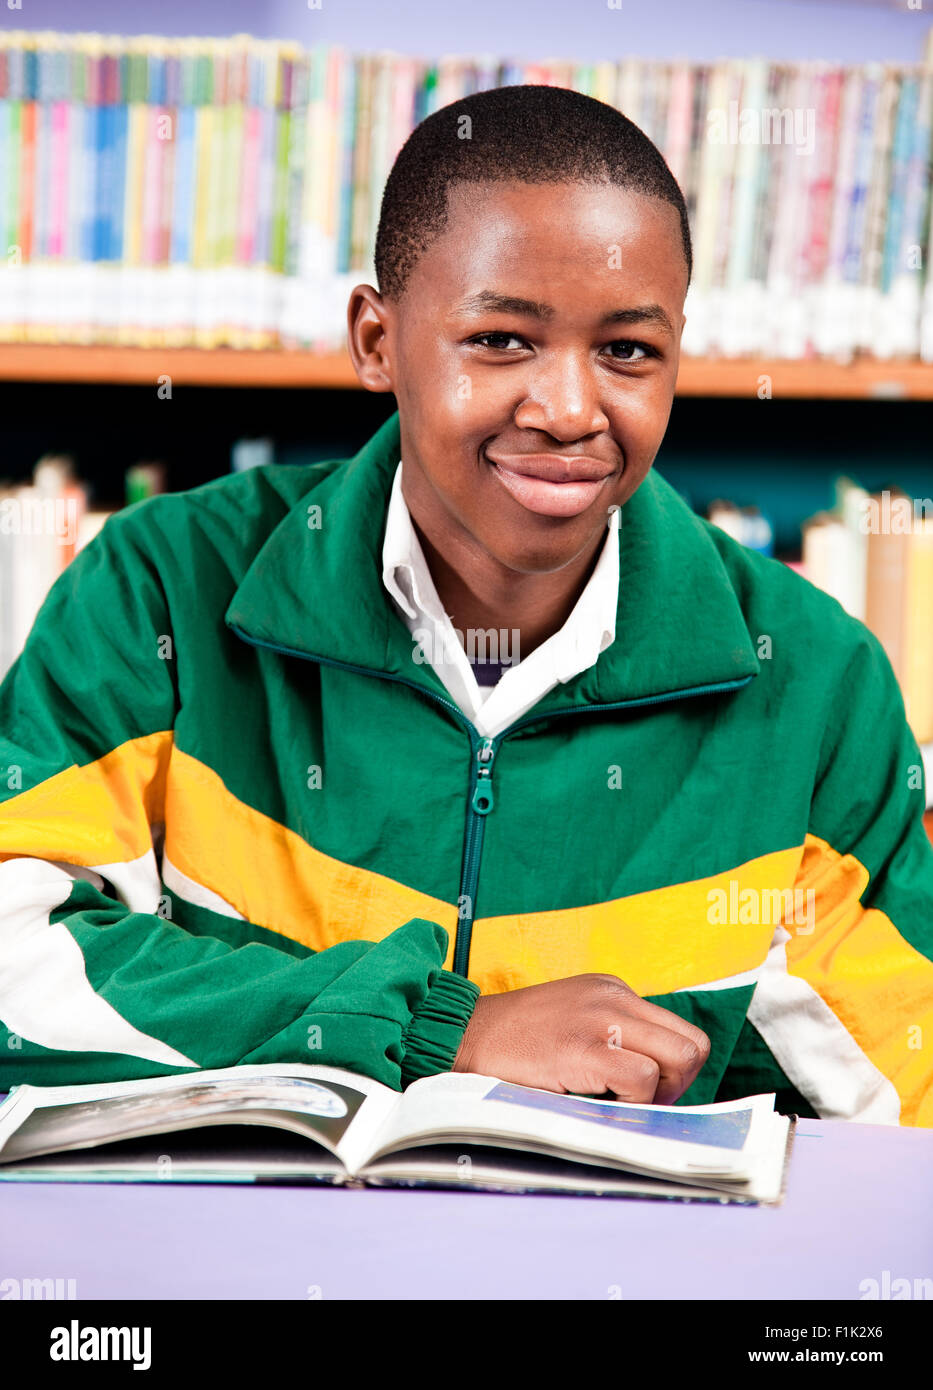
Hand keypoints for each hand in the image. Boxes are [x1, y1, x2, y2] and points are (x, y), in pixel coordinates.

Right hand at [452, 973, 709, 1103]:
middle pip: (692, 1044)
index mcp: (613, 990)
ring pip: (680, 1058)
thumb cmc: (515, 1040)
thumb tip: (656, 1084)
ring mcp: (601, 1018)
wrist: (465, 1033)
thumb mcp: (573, 1020)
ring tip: (620, 1101)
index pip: (680, 1032)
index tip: (648, 1091)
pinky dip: (634, 1101)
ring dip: (658, 1093)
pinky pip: (642, 1078)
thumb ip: (612, 1036)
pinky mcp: (584, 1047)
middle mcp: (614, 997)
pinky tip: (600, 1102)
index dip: (675, 1071)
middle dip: (678, 1085)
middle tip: (642, 1102)